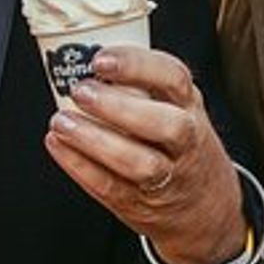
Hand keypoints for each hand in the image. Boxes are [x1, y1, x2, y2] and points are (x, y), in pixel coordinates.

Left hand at [44, 45, 246, 263]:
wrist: (204, 206)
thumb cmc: (179, 144)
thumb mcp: (178, 107)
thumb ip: (143, 86)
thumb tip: (81, 57)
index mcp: (190, 106)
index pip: (174, 78)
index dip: (137, 66)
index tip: (101, 59)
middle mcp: (186, 140)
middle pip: (166, 125)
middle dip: (119, 107)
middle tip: (81, 91)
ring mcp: (168, 176)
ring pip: (139, 163)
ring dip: (95, 141)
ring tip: (62, 122)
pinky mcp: (142, 203)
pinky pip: (111, 187)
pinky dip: (80, 166)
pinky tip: (58, 145)